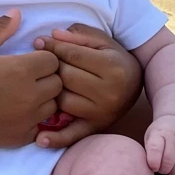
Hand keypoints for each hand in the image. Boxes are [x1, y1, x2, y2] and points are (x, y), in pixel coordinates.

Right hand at [0, 9, 60, 147]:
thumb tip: (17, 12)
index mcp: (21, 70)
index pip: (53, 61)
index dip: (42, 58)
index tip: (30, 59)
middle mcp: (29, 95)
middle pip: (58, 83)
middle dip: (47, 77)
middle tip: (28, 76)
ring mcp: (27, 119)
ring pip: (53, 105)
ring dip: (43, 98)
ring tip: (23, 94)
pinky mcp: (21, 137)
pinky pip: (40, 125)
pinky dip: (33, 119)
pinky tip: (16, 112)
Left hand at [32, 25, 141, 149]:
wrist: (135, 85)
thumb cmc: (114, 58)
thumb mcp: (102, 41)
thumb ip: (79, 35)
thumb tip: (52, 35)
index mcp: (112, 67)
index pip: (71, 54)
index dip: (52, 46)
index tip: (38, 42)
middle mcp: (109, 92)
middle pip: (65, 77)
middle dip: (51, 67)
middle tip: (44, 62)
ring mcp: (102, 113)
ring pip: (62, 100)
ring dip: (51, 91)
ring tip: (47, 83)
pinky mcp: (95, 128)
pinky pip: (72, 135)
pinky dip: (56, 139)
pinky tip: (40, 138)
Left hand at [144, 114, 174, 174]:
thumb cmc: (160, 135)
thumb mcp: (150, 138)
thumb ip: (149, 153)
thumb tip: (150, 171)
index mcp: (159, 133)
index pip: (155, 148)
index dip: (153, 162)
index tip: (153, 168)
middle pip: (169, 161)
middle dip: (162, 170)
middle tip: (160, 169)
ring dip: (172, 173)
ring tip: (168, 170)